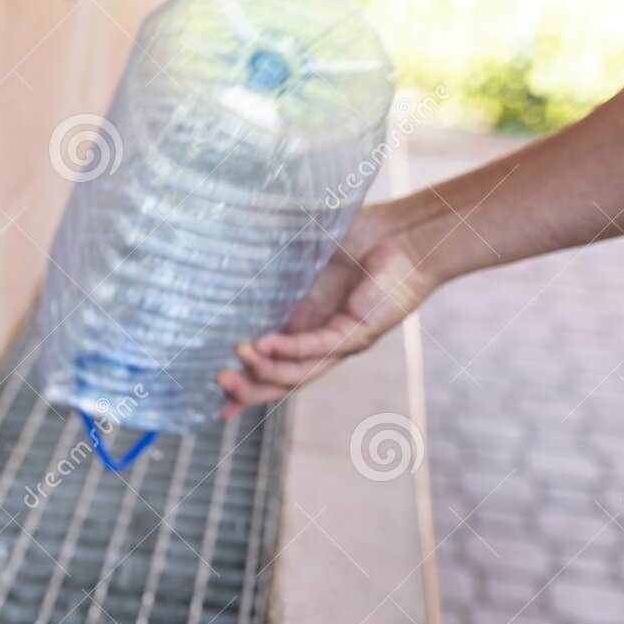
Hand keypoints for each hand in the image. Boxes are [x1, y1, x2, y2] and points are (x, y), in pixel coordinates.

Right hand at [216, 204, 439, 417]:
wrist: (405, 235)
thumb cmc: (357, 237)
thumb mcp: (299, 245)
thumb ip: (266, 242)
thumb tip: (228, 221)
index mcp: (303, 325)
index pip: (269, 364)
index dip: (246, 384)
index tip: (217, 402)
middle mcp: (319, 340)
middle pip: (279, 379)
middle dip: (247, 389)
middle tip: (219, 381)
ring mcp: (338, 341)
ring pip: (296, 373)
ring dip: (263, 374)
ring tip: (232, 367)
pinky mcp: (356, 333)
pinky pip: (318, 349)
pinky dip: (289, 351)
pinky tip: (264, 346)